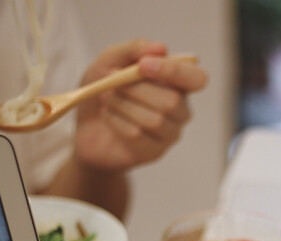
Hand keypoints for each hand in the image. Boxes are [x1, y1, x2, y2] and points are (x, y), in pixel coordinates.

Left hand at [72, 39, 207, 172]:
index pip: (196, 79)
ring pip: (155, 120)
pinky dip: (116, 121)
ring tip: (104, 98)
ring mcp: (169, 134)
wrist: (84, 129)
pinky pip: (138, 136)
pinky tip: (106, 114)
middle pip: (172, 101)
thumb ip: (133, 50)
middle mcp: (180, 110)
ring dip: (123, 105)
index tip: (143, 66)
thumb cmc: (102, 92)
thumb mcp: (109, 62)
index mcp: (177, 84)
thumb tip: (161, 48)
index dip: (175, 72)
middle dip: (136, 89)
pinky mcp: (154, 152)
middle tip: (110, 81)